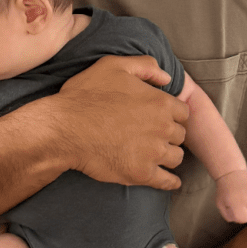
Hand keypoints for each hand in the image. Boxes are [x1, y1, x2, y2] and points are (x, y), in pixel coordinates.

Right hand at [55, 55, 188, 190]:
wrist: (63, 129)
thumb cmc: (84, 96)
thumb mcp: (112, 66)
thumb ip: (144, 65)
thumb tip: (166, 77)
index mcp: (159, 103)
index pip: (182, 112)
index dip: (170, 114)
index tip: (158, 117)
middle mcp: (162, 129)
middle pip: (179, 135)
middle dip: (168, 134)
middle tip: (152, 134)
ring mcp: (153, 153)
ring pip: (175, 157)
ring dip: (167, 155)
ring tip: (154, 154)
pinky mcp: (140, 174)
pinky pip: (166, 182)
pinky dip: (169, 182)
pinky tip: (168, 180)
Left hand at [215, 170, 246, 223]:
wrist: (231, 173)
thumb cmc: (225, 190)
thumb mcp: (220, 205)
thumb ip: (228, 216)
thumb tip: (237, 220)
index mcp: (239, 206)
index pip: (243, 219)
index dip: (237, 215)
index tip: (233, 208)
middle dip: (243, 211)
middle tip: (236, 201)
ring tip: (242, 196)